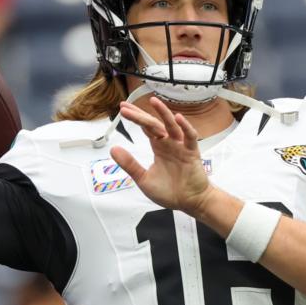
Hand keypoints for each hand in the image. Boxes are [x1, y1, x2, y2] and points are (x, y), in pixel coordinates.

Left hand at [110, 97, 214, 217]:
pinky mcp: (192, 153)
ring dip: (163, 113)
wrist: (189, 203)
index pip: (146, 128)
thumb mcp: (143, 179)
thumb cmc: (169, 192)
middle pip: (154, 124)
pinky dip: (185, 127)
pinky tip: (178, 118)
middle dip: (140, 115)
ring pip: (172, 126)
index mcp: (158, 147)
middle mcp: (169, 143)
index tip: (123, 109)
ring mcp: (181, 146)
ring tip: (154, 102)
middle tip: (126, 107)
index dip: (135, 118)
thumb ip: (130, 164)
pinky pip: (190, 137)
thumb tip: (113, 149)